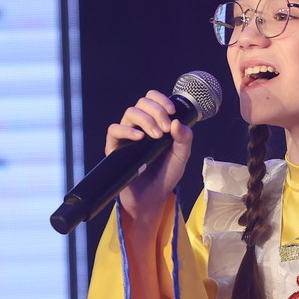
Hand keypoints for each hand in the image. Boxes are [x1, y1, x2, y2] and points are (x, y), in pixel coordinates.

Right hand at [109, 89, 192, 220]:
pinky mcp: (115, 148)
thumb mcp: (181, 156)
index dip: (161, 100)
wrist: (153, 198)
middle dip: (156, 111)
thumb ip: (184, 139)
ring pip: (130, 113)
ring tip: (157, 136)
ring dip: (146, 120)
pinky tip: (140, 138)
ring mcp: (127, 136)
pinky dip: (126, 130)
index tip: (172, 112)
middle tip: (166, 129)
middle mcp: (140, 126)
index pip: (153, 100)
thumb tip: (177, 122)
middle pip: (142, 103)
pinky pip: (114, 130)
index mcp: (155, 123)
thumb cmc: (166, 175)